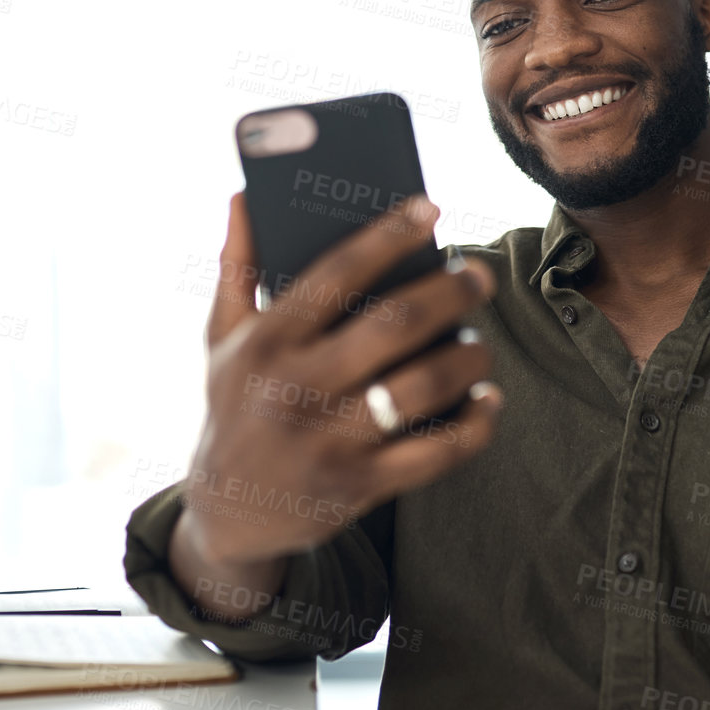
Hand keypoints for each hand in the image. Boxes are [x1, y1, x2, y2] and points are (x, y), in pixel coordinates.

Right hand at [175, 191, 501, 571]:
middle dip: (449, 292)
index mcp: (266, 342)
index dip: (388, 235)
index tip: (429, 209)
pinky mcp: (359, 487)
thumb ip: (237, 267)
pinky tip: (488, 399)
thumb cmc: (235, 407)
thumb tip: (243, 196)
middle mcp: (296, 389)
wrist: (226, 514)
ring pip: (424, 386)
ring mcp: (329, 441)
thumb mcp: (222, 340)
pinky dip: (475, 423)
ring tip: (479, 341)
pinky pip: (437, 451)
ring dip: (468, 357)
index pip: (336, 272)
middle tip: (478, 275)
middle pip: (394, 324)